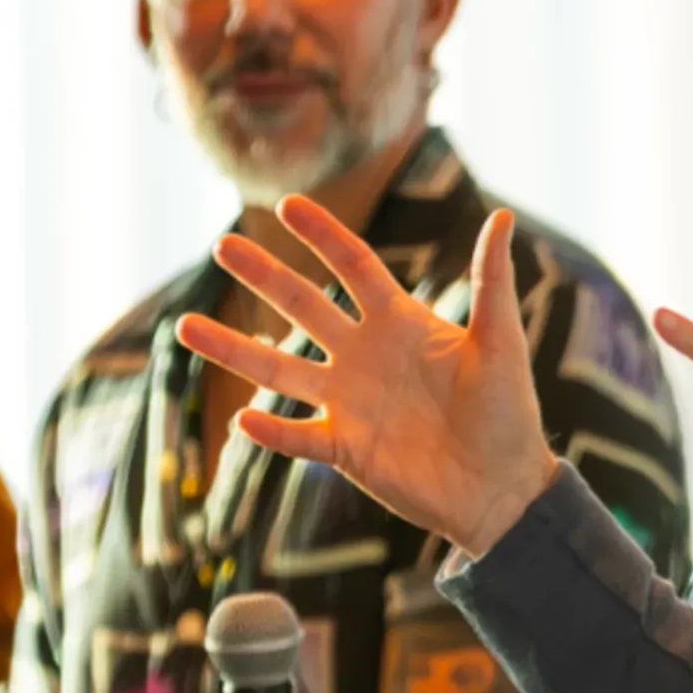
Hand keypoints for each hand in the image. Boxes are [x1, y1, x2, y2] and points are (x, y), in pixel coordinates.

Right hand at [175, 200, 558, 559]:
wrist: (504, 489)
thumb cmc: (509, 414)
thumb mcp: (501, 343)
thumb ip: (492, 282)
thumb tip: (502, 215)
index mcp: (400, 324)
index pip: (354, 267)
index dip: (323, 236)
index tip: (286, 203)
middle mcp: (365, 356)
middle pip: (303, 307)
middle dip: (264, 276)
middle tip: (222, 244)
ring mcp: (350, 403)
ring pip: (280, 369)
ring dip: (234, 349)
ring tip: (184, 327)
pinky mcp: (346, 449)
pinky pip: (298, 437)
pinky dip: (271, 431)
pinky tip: (242, 418)